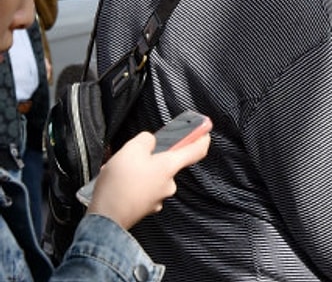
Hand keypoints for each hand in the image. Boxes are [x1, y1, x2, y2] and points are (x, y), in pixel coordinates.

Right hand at [86, 130, 209, 229]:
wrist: (106, 219)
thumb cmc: (120, 184)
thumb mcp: (131, 149)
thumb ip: (146, 140)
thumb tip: (150, 141)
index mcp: (169, 166)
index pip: (196, 150)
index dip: (201, 139)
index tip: (204, 133)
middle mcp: (169, 184)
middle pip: (168, 164)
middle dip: (152, 158)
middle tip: (133, 156)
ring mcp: (158, 198)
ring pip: (153, 177)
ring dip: (139, 172)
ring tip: (119, 173)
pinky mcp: (146, 208)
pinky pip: (143, 190)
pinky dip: (133, 186)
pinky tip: (118, 186)